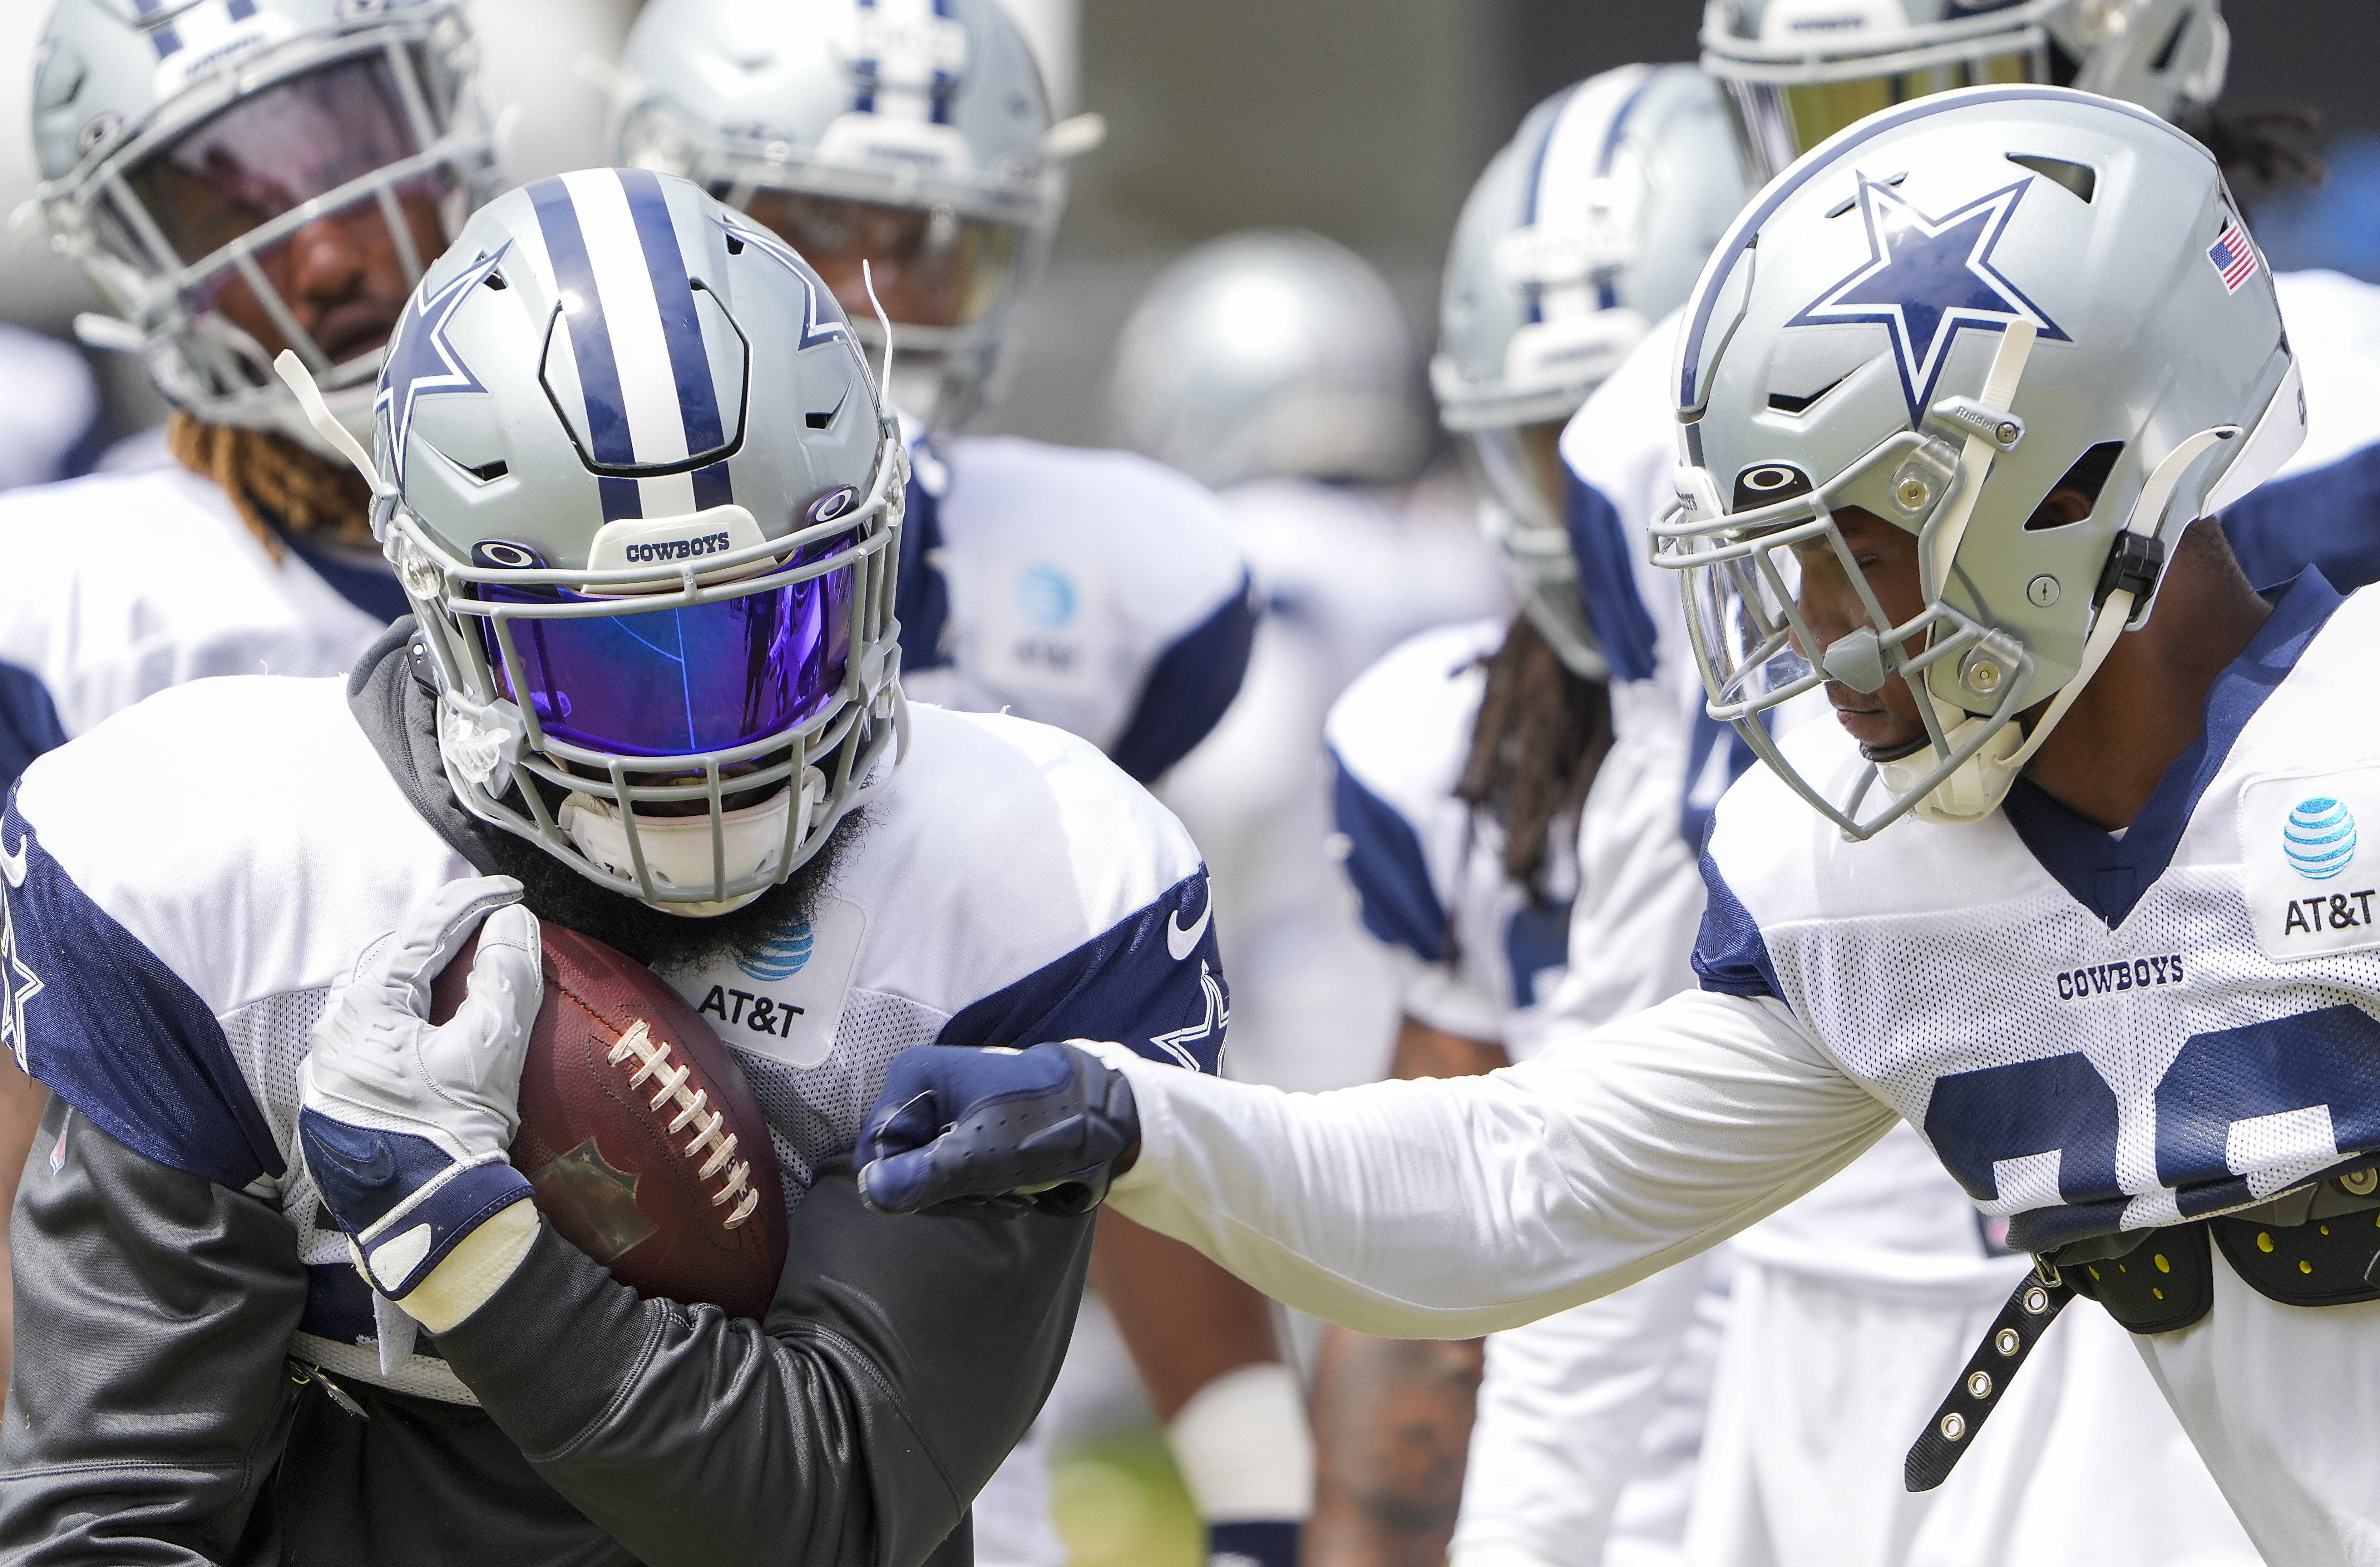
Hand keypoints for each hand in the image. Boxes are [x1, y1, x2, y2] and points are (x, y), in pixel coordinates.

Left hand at [298, 876, 542, 1298]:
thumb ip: (504, 974)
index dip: (471, 903)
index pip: (422, 935)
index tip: (510, 893)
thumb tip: (512, 920)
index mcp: (364, 1011)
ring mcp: (328, 1068)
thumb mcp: (492, 1048)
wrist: (426, 1222)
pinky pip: (364, 1033)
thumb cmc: (457, 1132)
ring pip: (369, 995)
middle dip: (436, 934)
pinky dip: (400, 1012)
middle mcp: (332, 1032)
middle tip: (484, 925)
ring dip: (413, 972)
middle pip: (386, 958)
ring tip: (458, 967)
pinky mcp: (335, 1099)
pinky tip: (425, 1022)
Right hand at [857, 1042, 1138, 1217]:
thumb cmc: (1046, 1122)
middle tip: (994, 1198)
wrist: (1101, 1111)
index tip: (959, 1195)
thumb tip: (873, 1192)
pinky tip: (1008, 1195)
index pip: (878, 1149)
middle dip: (943, 1194)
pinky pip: (946, 1173)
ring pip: (923, 1175)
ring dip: (963, 1197)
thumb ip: (930, 1174)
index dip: (910, 1185)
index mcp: (915, 1078)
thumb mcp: (987, 1153)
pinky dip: (973, 1192)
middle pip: (899, 1165)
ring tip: (1008, 1195)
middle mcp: (920, 1089)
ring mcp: (939, 1109)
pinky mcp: (959, 1130)